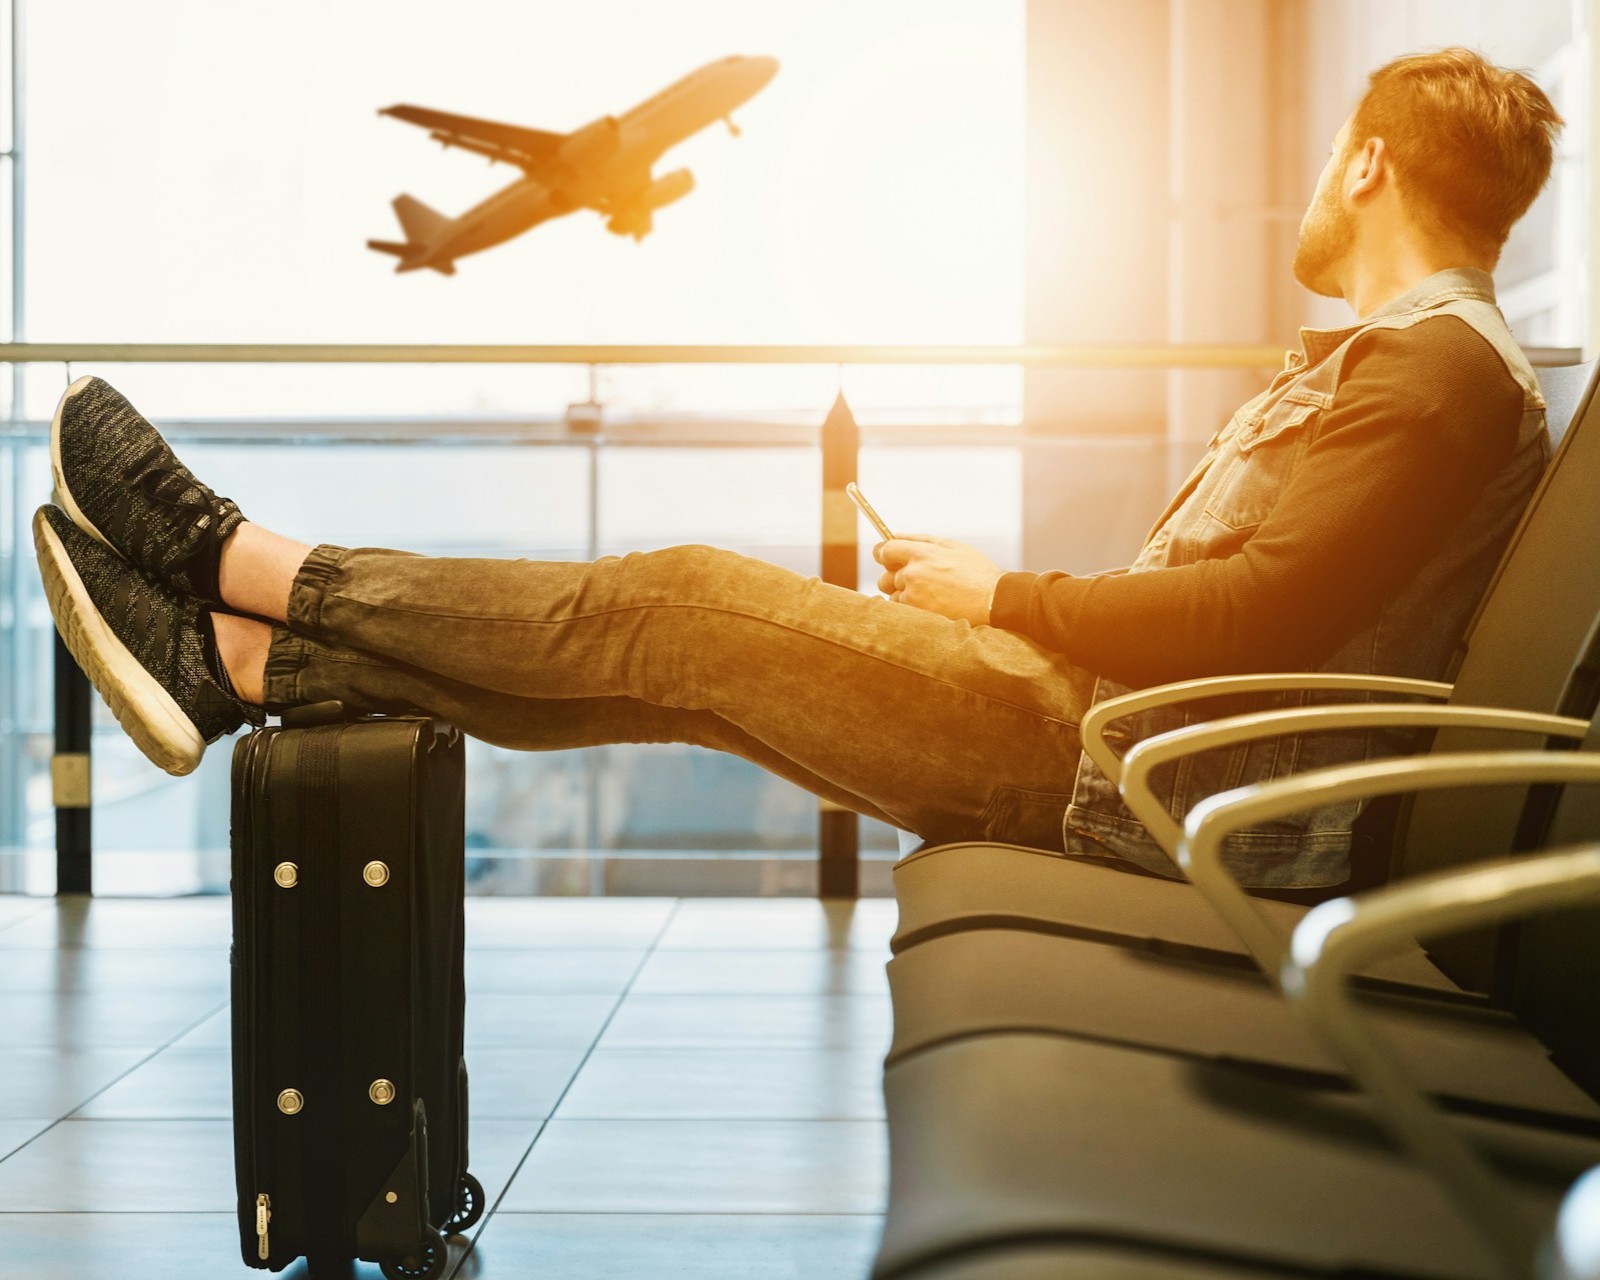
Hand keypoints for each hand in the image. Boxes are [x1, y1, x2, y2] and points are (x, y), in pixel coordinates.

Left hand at [874, 534, 1002, 624]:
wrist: (992, 601)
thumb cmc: (976, 572)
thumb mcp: (952, 546)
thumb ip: (920, 539)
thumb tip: (894, 535)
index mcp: (922, 553)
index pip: (885, 550)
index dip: (884, 555)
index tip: (889, 559)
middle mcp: (914, 574)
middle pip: (885, 576)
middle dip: (895, 578)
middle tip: (917, 581)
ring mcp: (914, 596)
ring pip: (893, 595)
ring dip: (904, 595)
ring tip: (930, 594)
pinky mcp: (917, 614)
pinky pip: (902, 610)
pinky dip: (912, 608)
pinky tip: (932, 605)